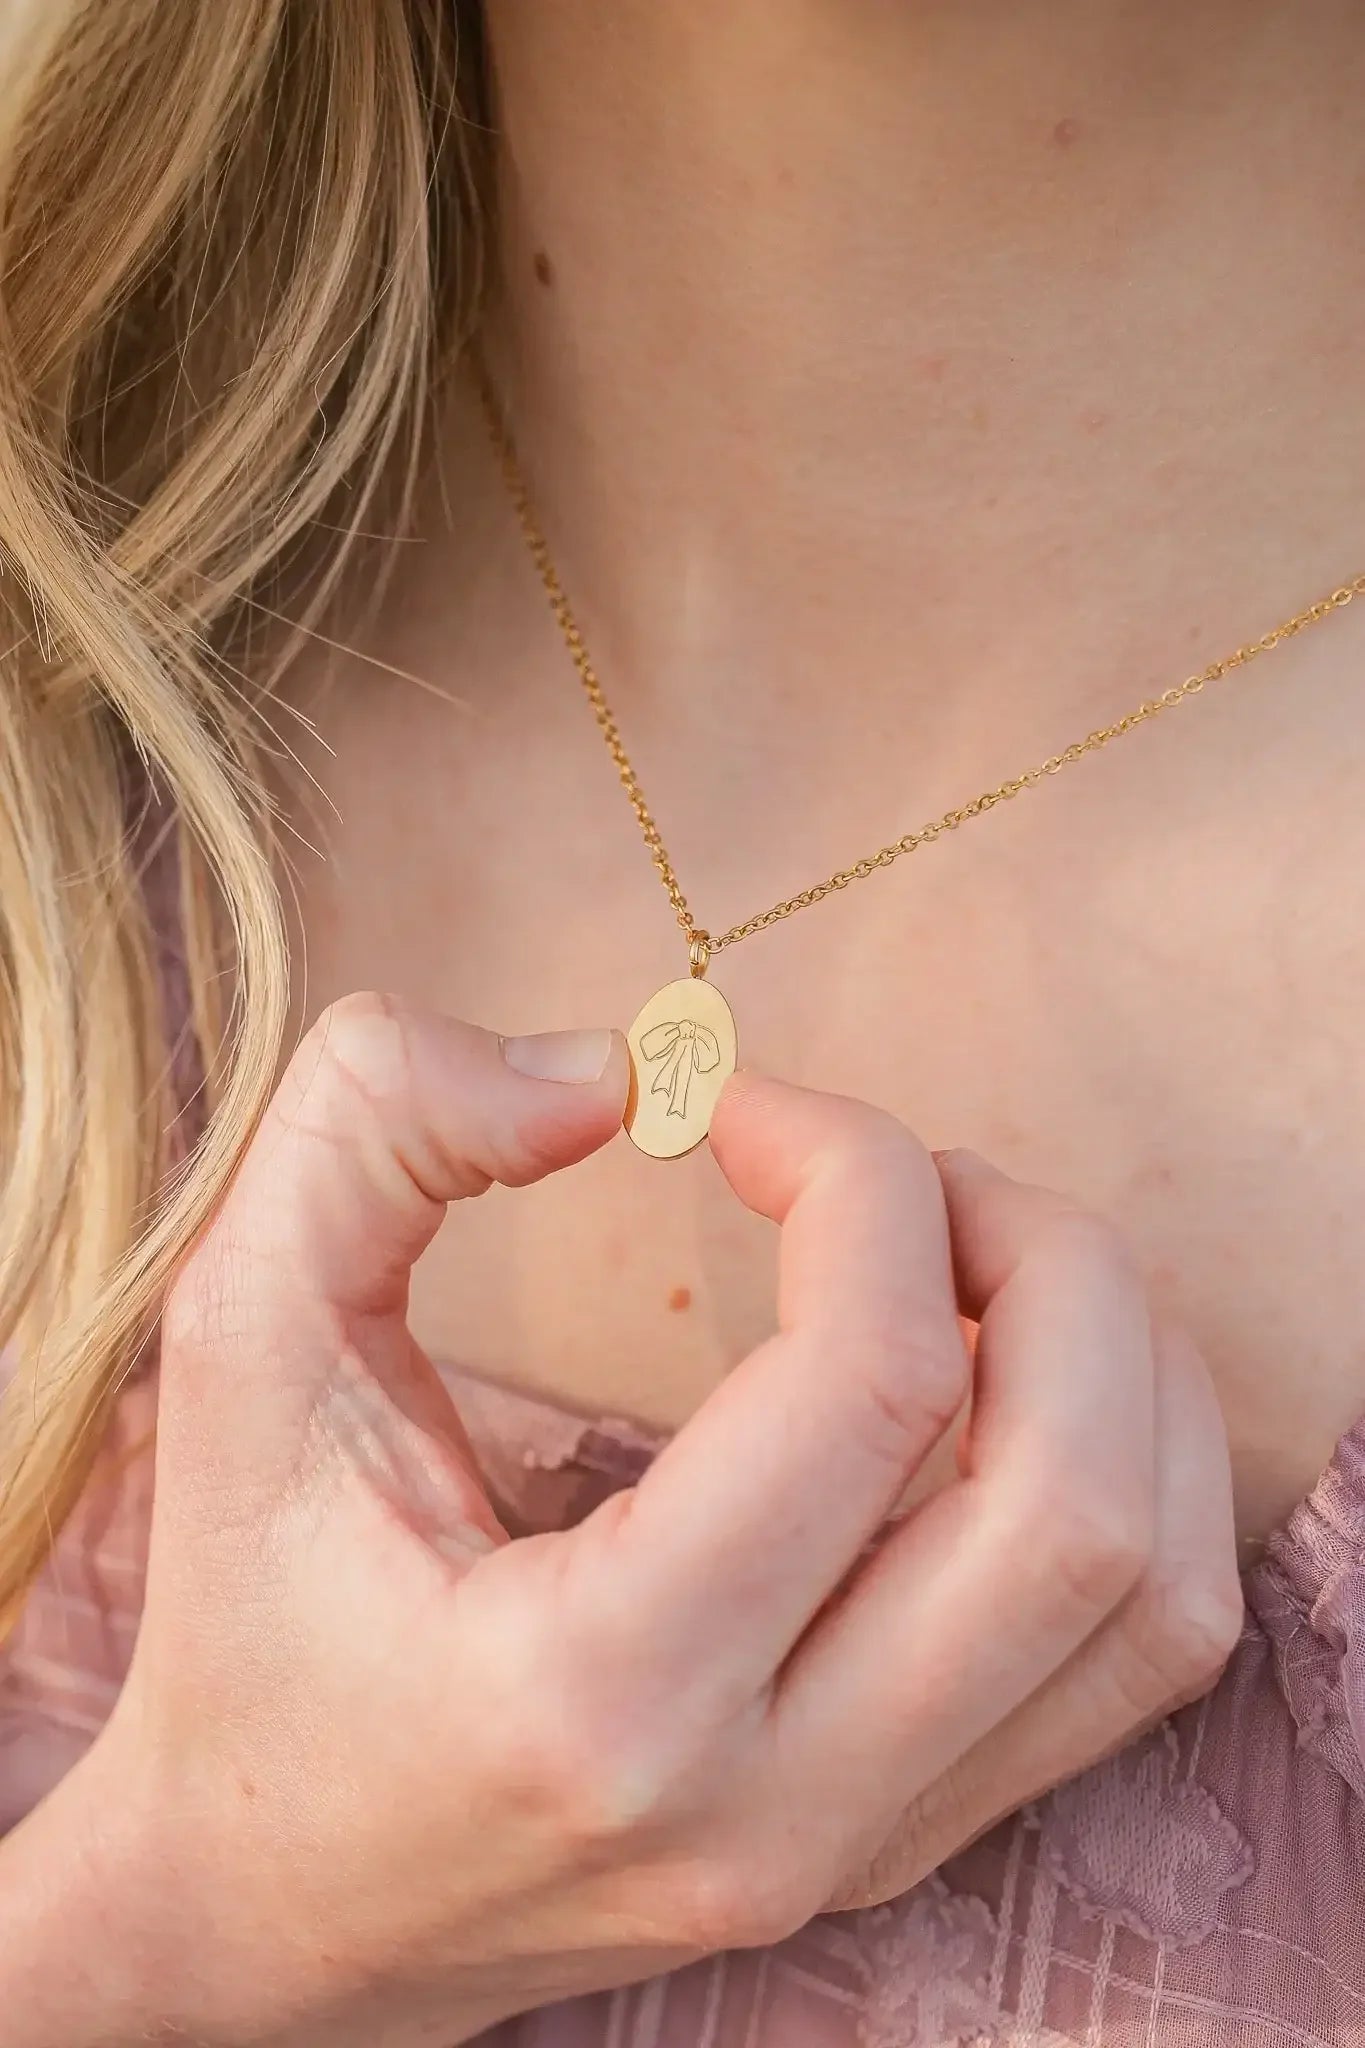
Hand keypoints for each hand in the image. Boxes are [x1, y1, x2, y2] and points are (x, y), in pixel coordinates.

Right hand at [27, 996, 1239, 2047]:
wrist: (267, 1911)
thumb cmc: (251, 1616)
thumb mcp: (235, 1343)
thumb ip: (366, 1136)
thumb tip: (611, 1068)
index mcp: (598, 1689)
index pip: (870, 1387)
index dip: (849, 1170)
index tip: (734, 1104)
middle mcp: (774, 1803)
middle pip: (1070, 1500)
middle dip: (1039, 1259)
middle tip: (902, 1176)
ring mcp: (864, 1845)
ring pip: (1148, 1588)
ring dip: (1115, 1362)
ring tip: (971, 1260)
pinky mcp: (905, 1841)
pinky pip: (1137, 1648)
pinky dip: (1134, 1471)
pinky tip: (1014, 1377)